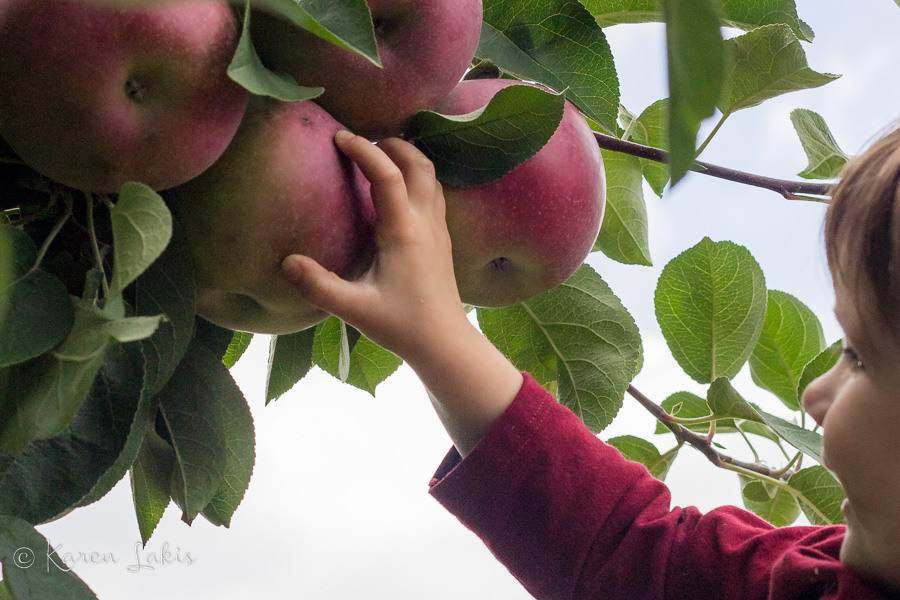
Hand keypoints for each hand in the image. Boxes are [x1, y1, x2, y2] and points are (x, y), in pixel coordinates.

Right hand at [282, 130, 522, 454]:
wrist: (445, 343)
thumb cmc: (402, 326)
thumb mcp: (355, 309)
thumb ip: (319, 286)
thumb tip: (286, 262)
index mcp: (404, 232)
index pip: (387, 174)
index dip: (363, 150)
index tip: (339, 136)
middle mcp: (426, 223)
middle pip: (419, 163)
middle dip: (391, 144)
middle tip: (361, 141)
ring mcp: (439, 229)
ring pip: (432, 176)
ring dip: (409, 157)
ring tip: (380, 155)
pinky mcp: (443, 239)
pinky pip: (434, 193)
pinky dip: (418, 176)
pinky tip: (399, 189)